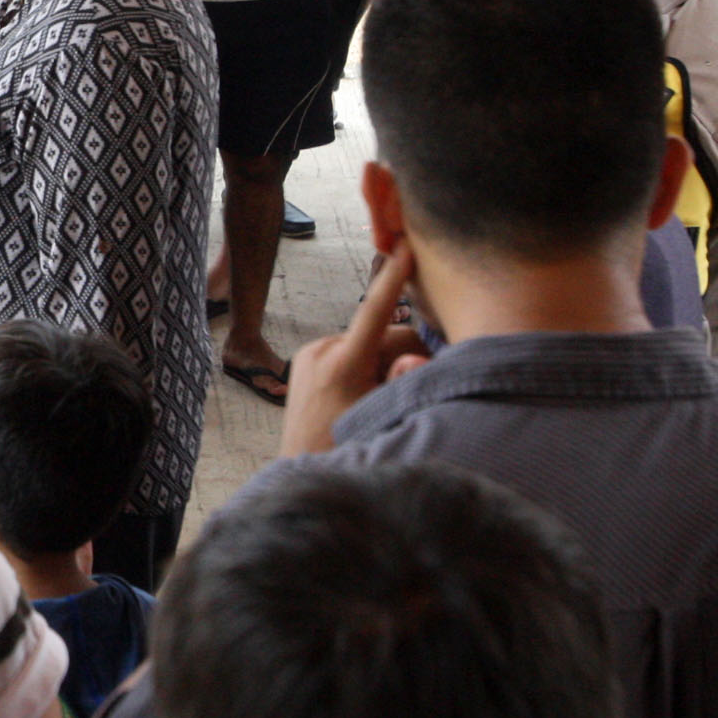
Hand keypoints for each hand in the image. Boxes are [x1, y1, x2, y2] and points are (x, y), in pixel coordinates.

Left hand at [279, 241, 429, 456]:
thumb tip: (416, 359)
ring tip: (376, 400)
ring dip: (383, 363)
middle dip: (403, 356)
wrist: (302, 469)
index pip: (375, 311)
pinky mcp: (305, 359)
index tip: (406, 248)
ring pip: (368, 343)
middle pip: (384, 335)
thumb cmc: (347, 448)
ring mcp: (311, 353)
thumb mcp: (382, 416)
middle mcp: (322, 350)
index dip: (394, 279)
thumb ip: (405, 382)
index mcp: (343, 363)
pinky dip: (364, 365)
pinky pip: (349, 351)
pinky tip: (360, 394)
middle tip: (406, 389)